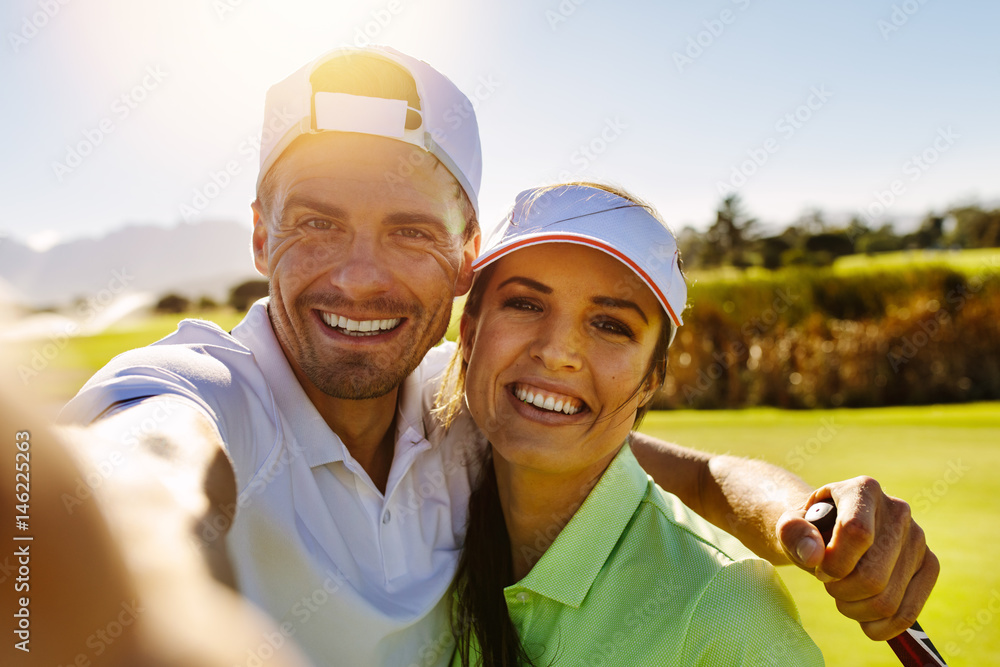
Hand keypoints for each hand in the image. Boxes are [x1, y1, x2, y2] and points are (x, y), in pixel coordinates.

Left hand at [776, 476, 939, 640]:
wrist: (828, 532)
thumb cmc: (808, 529)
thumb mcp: (789, 526)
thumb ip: (793, 534)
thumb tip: (814, 555)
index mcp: (864, 490)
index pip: (857, 532)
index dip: (835, 562)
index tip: (819, 569)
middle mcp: (898, 510)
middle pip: (873, 575)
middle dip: (840, 591)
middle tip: (828, 583)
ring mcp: (918, 538)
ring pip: (889, 599)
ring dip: (856, 610)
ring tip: (842, 596)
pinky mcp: (929, 564)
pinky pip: (910, 611)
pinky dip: (882, 626)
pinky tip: (864, 619)